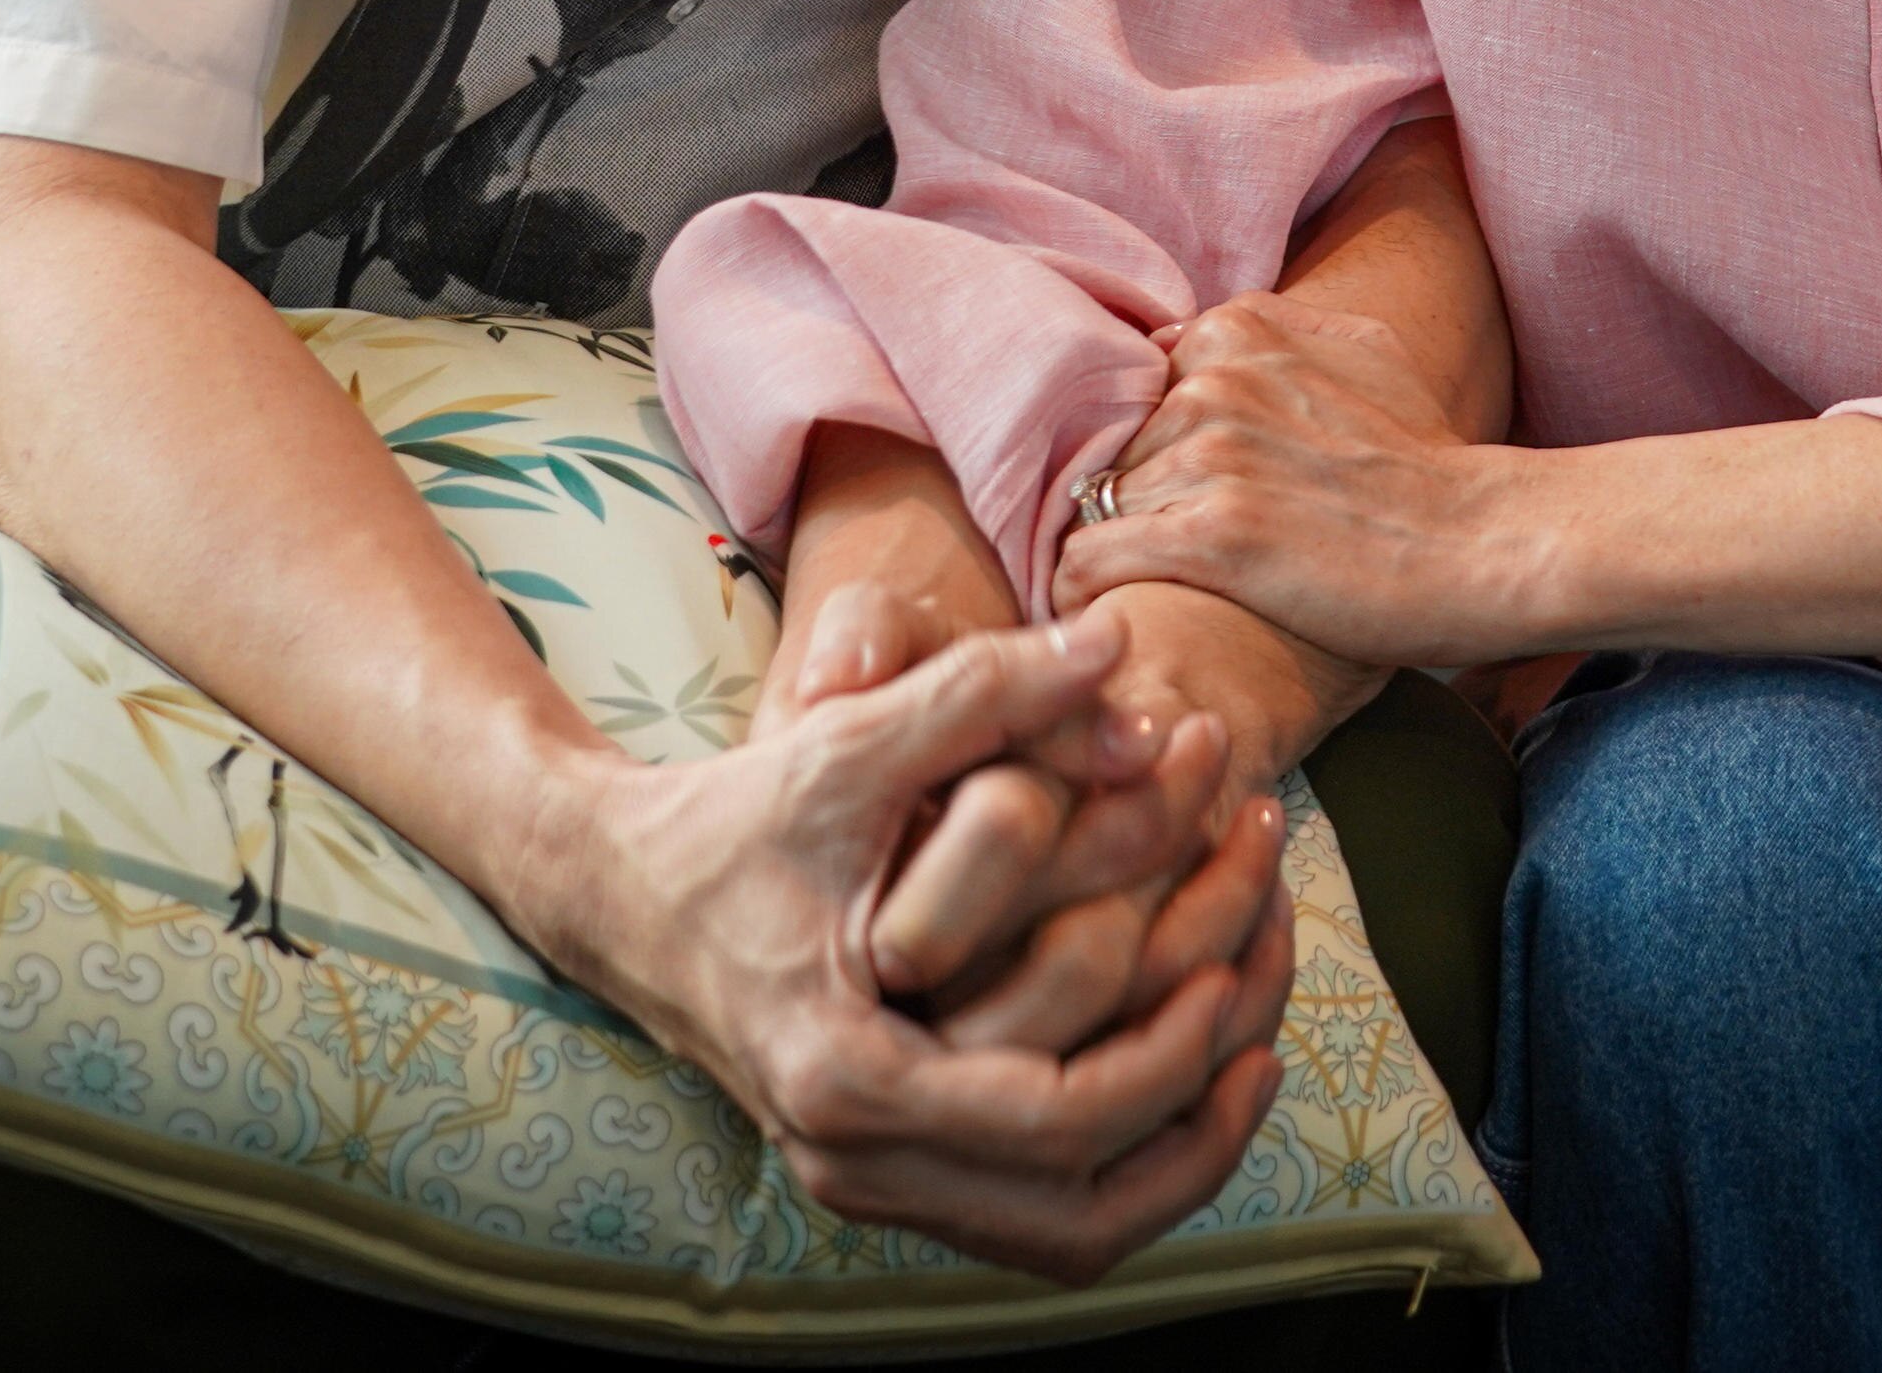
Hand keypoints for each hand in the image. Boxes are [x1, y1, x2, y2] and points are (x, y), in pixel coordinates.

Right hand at [527, 607, 1293, 1282]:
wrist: (617, 891)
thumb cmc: (733, 814)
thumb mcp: (848, 745)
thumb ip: (982, 689)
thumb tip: (1115, 642)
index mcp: (849, 1074)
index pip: (1055, 1119)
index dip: (1166, 1054)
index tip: (1234, 972)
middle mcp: (853, 1158)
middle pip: (1075, 1209)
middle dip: (1193, 1117)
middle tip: (1265, 1011)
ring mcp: (864, 1182)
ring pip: (1062, 1238)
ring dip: (1169, 1163)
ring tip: (1249, 1059)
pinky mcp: (881, 1173)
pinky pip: (1029, 1217)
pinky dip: (1116, 1168)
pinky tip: (1176, 1080)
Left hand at [1053, 291, 1536, 667]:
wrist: (1483, 543)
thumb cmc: (1429, 461)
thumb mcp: (1364, 351)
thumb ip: (1271, 332)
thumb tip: (1174, 337)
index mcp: (1239, 331)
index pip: (1130, 385)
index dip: (1142, 443)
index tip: (1158, 490)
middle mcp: (1214, 380)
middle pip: (1110, 446)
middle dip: (1123, 496)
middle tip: (1152, 547)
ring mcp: (1211, 455)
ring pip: (1097, 503)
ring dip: (1107, 546)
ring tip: (1134, 586)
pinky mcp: (1211, 536)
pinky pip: (1091, 558)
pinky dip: (1086, 589)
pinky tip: (1107, 611)